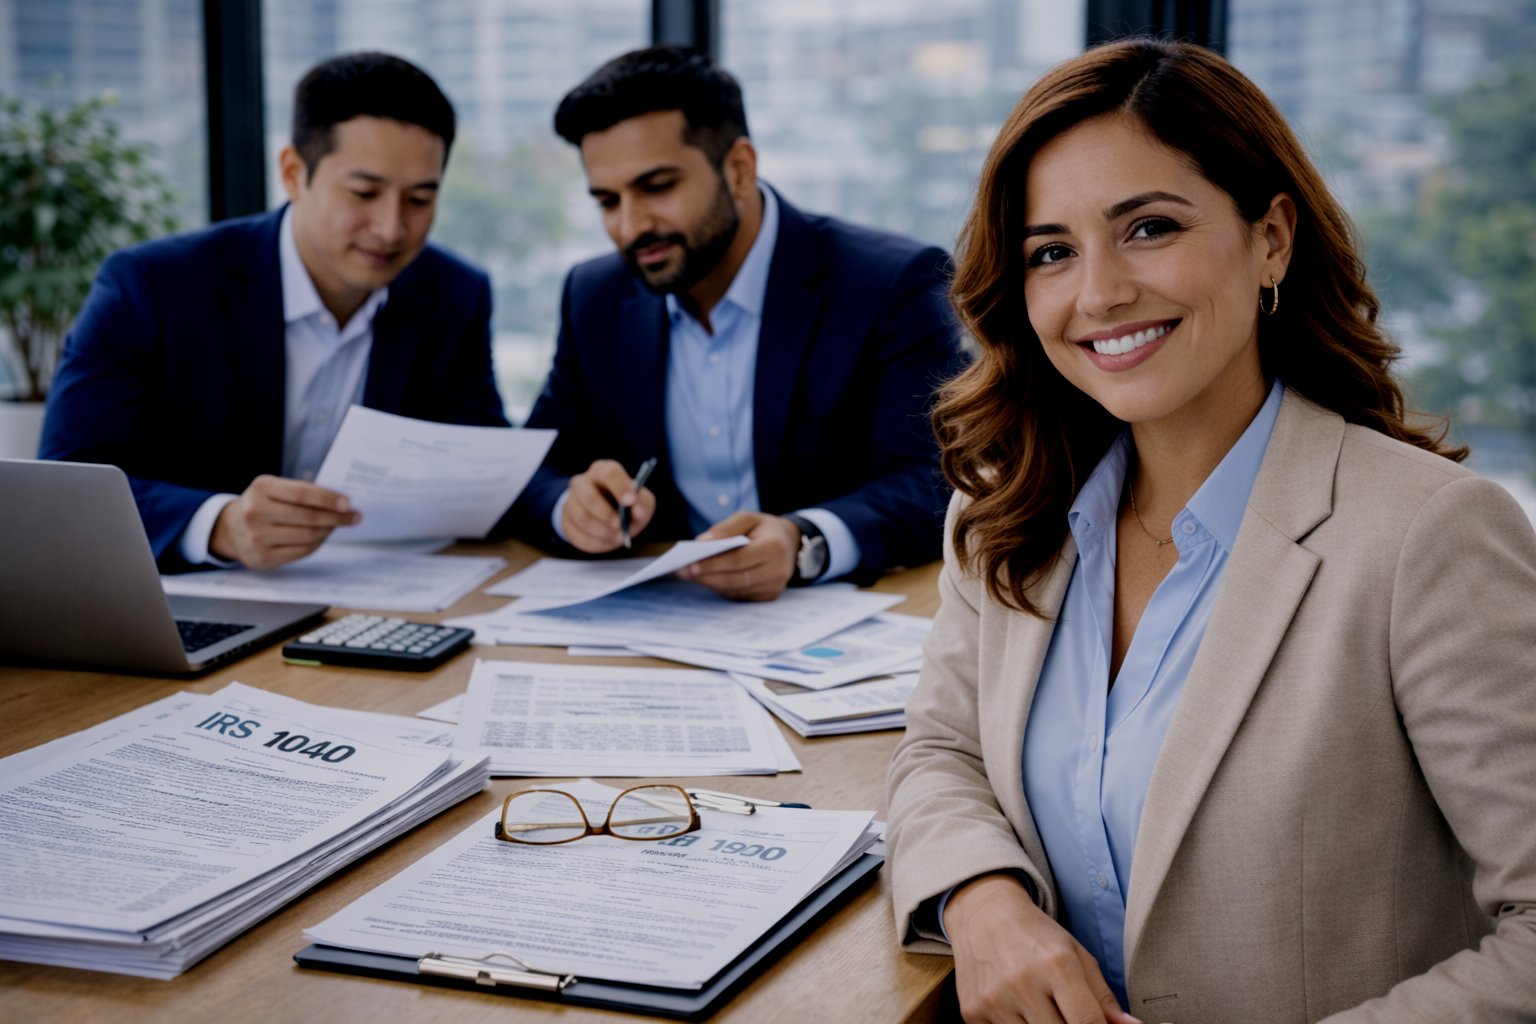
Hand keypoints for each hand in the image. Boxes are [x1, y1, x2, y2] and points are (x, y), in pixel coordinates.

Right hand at [209, 474, 360, 570]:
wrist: (230, 529)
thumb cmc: (262, 504)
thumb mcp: (272, 489)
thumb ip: (300, 492)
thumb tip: (340, 501)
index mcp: (261, 488)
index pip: (303, 493)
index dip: (328, 499)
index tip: (348, 503)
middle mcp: (256, 512)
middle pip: (309, 517)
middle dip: (336, 517)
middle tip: (354, 516)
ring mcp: (258, 537)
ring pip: (308, 535)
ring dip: (329, 530)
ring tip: (338, 524)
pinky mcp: (264, 558)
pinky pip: (302, 551)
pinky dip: (318, 543)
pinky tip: (323, 536)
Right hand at [561, 459, 656, 552]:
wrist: (609, 517)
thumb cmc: (626, 504)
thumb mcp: (641, 500)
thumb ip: (643, 503)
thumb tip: (637, 510)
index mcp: (603, 471)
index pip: (609, 474)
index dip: (620, 487)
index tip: (630, 501)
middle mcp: (583, 483)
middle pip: (589, 497)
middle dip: (607, 515)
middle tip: (620, 525)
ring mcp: (571, 502)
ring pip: (583, 519)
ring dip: (604, 532)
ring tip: (618, 535)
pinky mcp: (566, 522)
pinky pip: (579, 536)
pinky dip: (597, 542)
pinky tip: (607, 539)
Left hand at [677, 511, 798, 601]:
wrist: (789, 543)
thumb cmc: (764, 529)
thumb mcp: (748, 518)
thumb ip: (725, 528)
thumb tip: (702, 543)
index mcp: (774, 547)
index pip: (738, 559)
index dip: (713, 563)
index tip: (690, 563)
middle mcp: (778, 571)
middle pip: (734, 579)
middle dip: (706, 575)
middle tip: (683, 570)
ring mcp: (774, 587)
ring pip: (734, 590)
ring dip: (709, 583)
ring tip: (689, 574)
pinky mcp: (767, 597)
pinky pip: (738, 595)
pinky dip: (720, 588)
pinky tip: (706, 579)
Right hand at [944, 874, 1141, 1023]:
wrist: (983, 914)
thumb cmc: (1036, 935)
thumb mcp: (1076, 955)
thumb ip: (1103, 997)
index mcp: (1057, 964)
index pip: (1088, 1023)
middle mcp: (1022, 983)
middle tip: (1067, 1012)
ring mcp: (994, 1000)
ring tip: (1042, 1007)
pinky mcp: (972, 1012)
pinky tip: (1016, 1008)